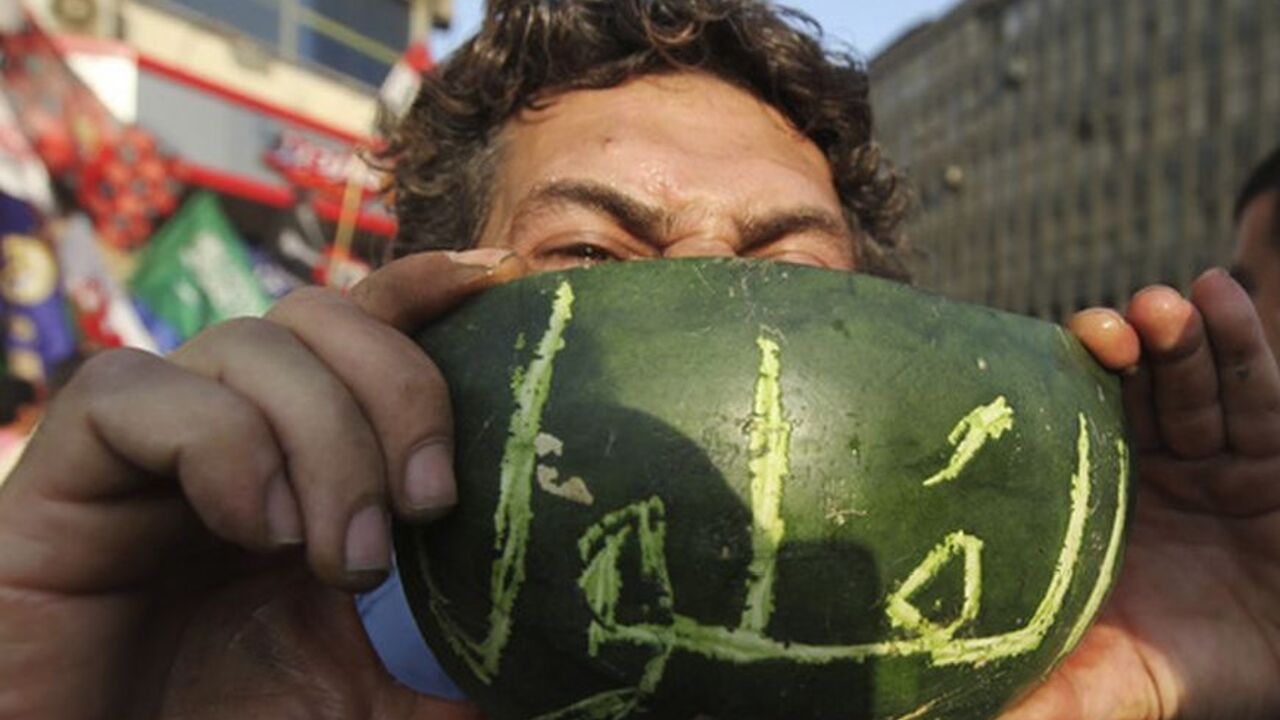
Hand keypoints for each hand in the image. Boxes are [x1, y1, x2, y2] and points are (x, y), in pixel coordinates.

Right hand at [0, 249, 524, 719]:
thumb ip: (436, 682)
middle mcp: (224, 428)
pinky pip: (135, 392)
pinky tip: (255, 528)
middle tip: (425, 504)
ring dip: (324, 440)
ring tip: (344, 557)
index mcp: (293, 458)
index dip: (424, 287)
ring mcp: (145, 443)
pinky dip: (221, 446)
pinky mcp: (64, 470)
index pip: (359, 329)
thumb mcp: (353, 701)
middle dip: (396, 389)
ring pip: (246, 345)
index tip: (501, 278)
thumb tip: (537, 689)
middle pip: (317, 316)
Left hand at [1005, 268, 1279, 718]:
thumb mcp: (1110, 683)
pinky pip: (1256, 389)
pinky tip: (1218, 294)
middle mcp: (1145, 467)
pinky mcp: (1272, 447)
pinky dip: (1240, 341)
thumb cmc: (1190, 673)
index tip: (1041, 360)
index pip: (1067, 431)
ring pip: (1189, 381)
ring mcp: (1210, 453)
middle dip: (1120, 353)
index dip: (1055, 393)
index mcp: (1093, 504)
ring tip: (1168, 304)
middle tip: (1104, 329)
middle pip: (1128, 393)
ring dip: (1179, 338)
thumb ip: (1043, 698)